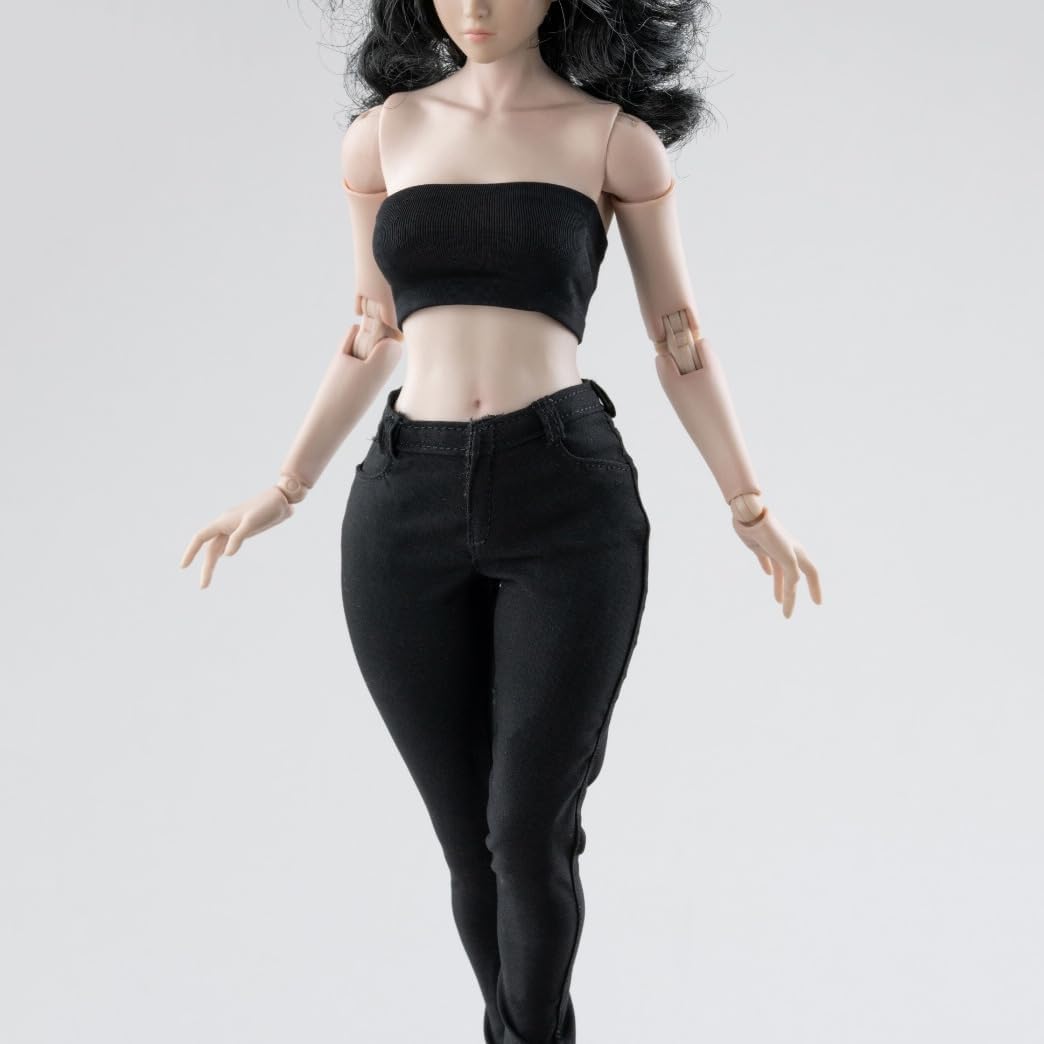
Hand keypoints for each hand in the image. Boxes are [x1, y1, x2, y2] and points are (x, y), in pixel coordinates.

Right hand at [179, 486, 294, 588]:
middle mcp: (225, 525)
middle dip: (206, 567)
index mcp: (223, 522)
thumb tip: (227, 555)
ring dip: (212, 563)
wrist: (282, 500)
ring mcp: (234, 528)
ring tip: (208, 580)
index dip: (190, 551)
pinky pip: (228, 543)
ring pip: (218, 548)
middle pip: (210, 549)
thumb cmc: (267, 507)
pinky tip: (223, 557)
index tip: (183, 567)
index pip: (200, 538)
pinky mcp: (244, 530)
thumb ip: (239, 536)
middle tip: (203, 587)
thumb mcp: (252, 521)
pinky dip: (222, 552)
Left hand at [730, 508, 821, 617]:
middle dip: (792, 596)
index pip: (811, 574)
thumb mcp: (786, 557)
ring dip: (780, 587)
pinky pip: (766, 561)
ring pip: (780, 572)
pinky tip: (767, 573)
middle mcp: (788, 552)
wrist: (750, 516)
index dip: (815, 589)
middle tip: (788, 613)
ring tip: (778, 601)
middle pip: (794, 578)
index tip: (817, 604)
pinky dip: (767, 568)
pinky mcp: (759, 546)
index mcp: (797, 553)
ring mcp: (773, 549)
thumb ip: (792, 574)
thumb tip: (793, 587)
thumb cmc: (771, 534)